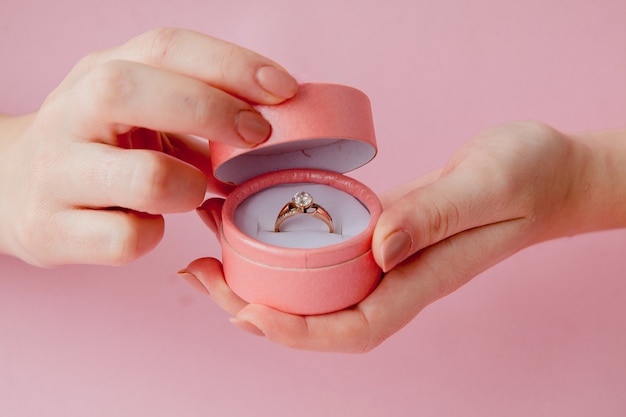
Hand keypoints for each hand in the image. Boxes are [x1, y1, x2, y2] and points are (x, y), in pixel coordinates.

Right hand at [0, 28, 297, 266]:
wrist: (10, 187)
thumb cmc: (100, 145)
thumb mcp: (139, 111)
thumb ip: (197, 111)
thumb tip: (276, 125)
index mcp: (99, 73)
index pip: (164, 47)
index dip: (230, 64)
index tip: (283, 89)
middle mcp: (70, 113)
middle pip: (132, 91)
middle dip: (212, 111)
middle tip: (257, 136)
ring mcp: (56, 173)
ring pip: (144, 177)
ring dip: (190, 187)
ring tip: (191, 191)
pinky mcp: (50, 230)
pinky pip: (127, 239)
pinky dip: (154, 235)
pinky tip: (148, 224)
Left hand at [181, 121, 625, 351]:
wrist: (546, 173)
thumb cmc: (527, 180)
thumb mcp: (488, 186)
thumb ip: (436, 216)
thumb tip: (377, 243)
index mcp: (417, 280)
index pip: (346, 328)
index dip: (290, 331)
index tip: (240, 309)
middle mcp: (393, 278)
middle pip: (313, 317)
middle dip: (251, 307)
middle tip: (198, 274)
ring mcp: (384, 258)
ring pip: (310, 286)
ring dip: (255, 276)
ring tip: (205, 251)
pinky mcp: (378, 232)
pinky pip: (322, 251)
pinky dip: (281, 243)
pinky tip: (251, 219)